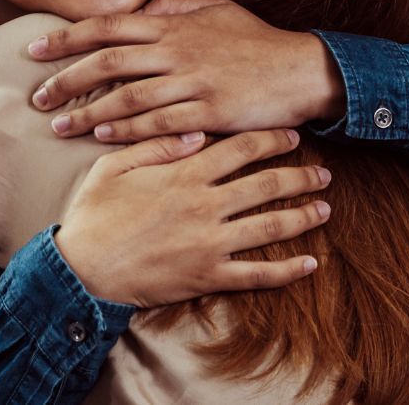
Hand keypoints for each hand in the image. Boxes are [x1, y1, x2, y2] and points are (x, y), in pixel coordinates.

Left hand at [27, 0, 346, 142]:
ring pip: (128, 97)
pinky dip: (127, 131)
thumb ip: (172, 7)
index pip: (106, 27)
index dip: (66, 38)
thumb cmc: (256, 40)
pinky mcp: (210, 113)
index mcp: (172, 25)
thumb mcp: (215, 10)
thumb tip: (137, 9)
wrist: (304, 70)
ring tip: (60, 126)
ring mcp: (194, 82)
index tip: (34, 50)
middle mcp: (177, 51)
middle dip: (66, 80)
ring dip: (88, 113)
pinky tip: (102, 137)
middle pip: (107, 62)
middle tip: (38, 98)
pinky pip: (159, 124)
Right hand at [57, 129, 332, 306]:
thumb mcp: (113, 167)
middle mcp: (205, 206)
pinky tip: (310, 263)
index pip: (240, 149)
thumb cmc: (93, 215)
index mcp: (183, 175)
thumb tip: (197, 132)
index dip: (270, 139)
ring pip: (271, 226)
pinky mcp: (209, 275)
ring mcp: (211, 243)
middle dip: (300, 175)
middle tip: (322, 172)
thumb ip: (156, 145)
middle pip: (266, 185)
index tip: (292, 135)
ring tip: (325, 208)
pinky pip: (258, 274)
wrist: (83, 268)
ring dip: (303, 216)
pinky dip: (288, 270)